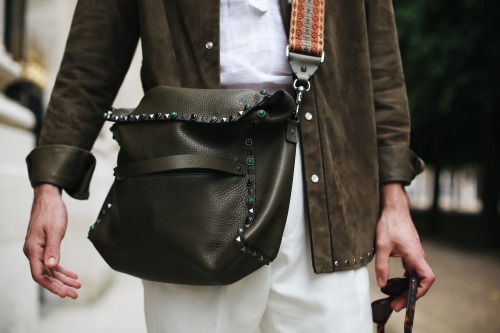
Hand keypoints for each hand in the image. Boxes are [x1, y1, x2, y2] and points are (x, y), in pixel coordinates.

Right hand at [23, 184, 80, 298]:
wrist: (48, 198)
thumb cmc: (51, 212)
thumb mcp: (55, 230)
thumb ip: (53, 249)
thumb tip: (51, 266)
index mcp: (33, 249)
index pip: (40, 274)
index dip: (52, 286)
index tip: (64, 293)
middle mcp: (33, 252)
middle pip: (45, 275)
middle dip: (60, 286)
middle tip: (74, 294)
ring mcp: (38, 250)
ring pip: (50, 270)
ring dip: (63, 279)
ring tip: (76, 286)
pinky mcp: (44, 247)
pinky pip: (52, 263)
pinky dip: (62, 270)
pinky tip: (72, 275)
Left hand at [375, 183, 434, 311]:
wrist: (394, 209)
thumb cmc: (390, 224)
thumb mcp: (381, 246)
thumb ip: (381, 266)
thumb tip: (382, 284)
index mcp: (415, 255)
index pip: (427, 278)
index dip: (421, 290)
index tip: (409, 299)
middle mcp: (418, 256)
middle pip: (419, 281)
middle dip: (408, 296)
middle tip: (395, 305)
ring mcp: (415, 255)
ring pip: (415, 277)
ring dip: (406, 289)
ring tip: (393, 298)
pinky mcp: (410, 253)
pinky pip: (411, 270)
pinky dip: (404, 279)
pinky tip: (394, 284)